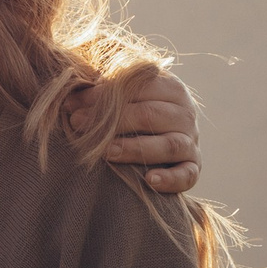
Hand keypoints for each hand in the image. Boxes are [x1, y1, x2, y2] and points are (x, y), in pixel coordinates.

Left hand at [70, 69, 198, 193]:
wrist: (161, 140)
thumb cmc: (133, 115)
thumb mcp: (124, 97)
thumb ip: (105, 90)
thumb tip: (72, 95)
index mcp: (171, 88)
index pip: (140, 86)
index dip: (105, 93)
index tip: (73, 102)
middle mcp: (185, 114)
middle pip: (152, 114)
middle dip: (112, 120)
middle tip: (78, 123)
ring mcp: (190, 141)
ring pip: (169, 144)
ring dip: (136, 149)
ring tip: (107, 152)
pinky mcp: (194, 167)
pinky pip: (187, 175)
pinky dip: (171, 178)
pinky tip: (149, 180)